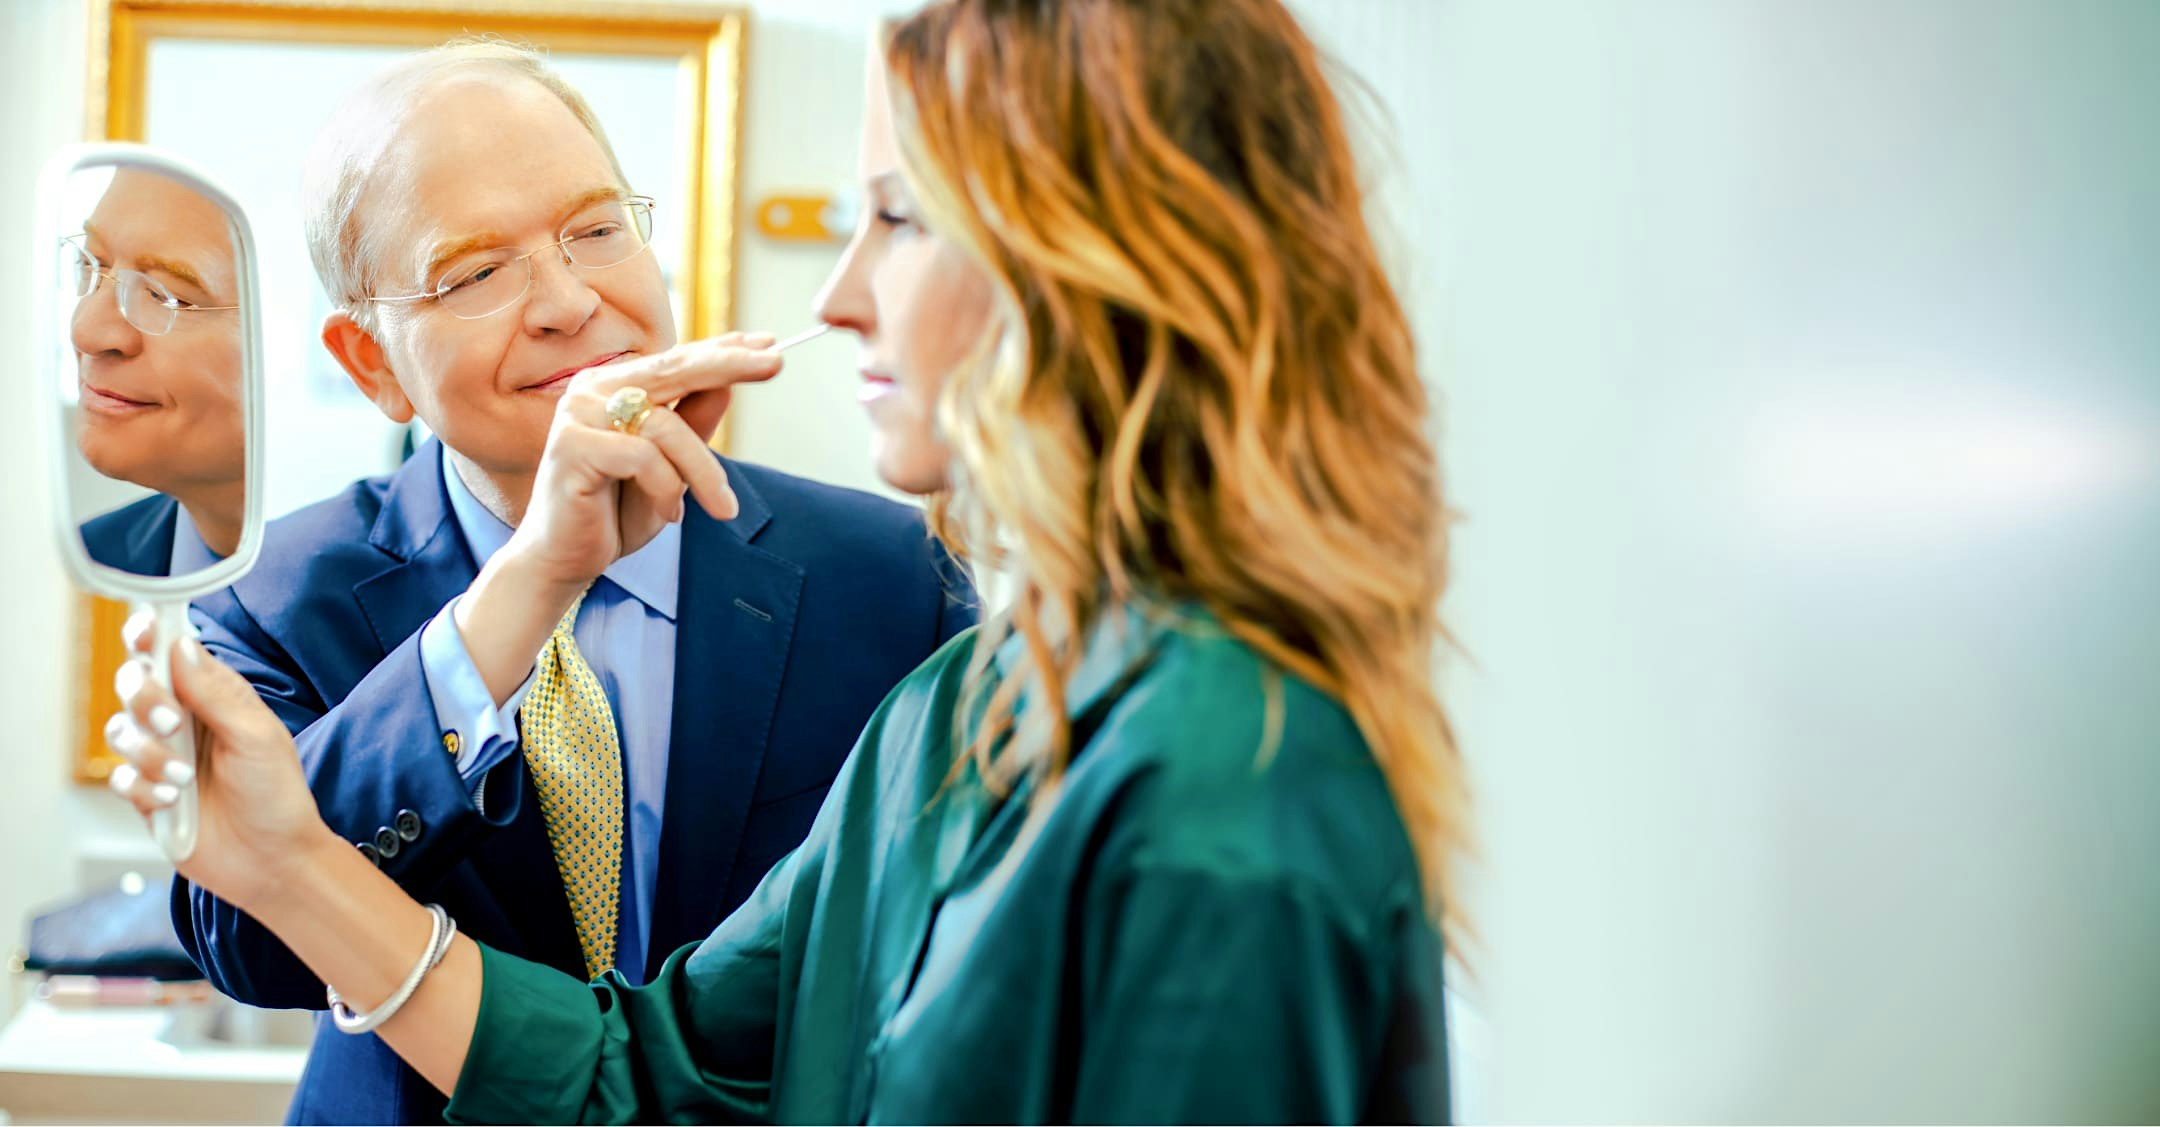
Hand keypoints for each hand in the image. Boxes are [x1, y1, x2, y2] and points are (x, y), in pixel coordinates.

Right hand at [105, 610, 335, 915]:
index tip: (142, 634)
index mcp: (213, 696)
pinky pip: (120, 778)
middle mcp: (182, 720)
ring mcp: (161, 756)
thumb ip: (215, 693)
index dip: (148, 636)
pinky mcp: (146, 793)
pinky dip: (144, 789)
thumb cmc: (276, 794)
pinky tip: (175, 801)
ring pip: (120, 731)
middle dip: (143, 698)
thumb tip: (179, 646)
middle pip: (133, 684)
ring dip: (148, 754)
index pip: (170, 653)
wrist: (272, 860)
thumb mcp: (256, 736)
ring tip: (184, 777)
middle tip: (170, 722)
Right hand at [505, 330, 782, 590]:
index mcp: (615, 386)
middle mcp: (593, 389)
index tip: (768, 344)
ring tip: (720, 507)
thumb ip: (693, 424)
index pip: (677, 360)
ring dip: (704, 472)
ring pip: (667, 426)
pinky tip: (668, 512)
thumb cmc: (616, 512)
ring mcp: (579, 413)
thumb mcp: (672, 467)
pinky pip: (644, 457)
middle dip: (729, 365)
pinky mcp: (572, 445)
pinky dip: (667, 488)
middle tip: (775, 363)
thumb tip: (728, 383)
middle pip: (673, 369)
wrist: (565, 560)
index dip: (722, 350)